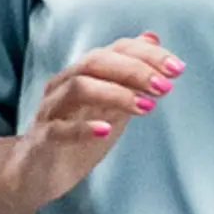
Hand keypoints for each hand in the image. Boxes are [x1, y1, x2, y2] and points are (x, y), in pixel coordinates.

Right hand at [0, 32, 182, 213]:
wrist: (35, 174)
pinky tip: (106, 130)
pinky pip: (58, 128)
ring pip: (79, 87)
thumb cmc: (76, 135)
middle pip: (97, 61)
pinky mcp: (41, 139)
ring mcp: (51, 110)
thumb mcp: (110, 103)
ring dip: (116, 93)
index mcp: (84, 73)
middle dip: (135, 70)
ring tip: (146, 107)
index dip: (148, 55)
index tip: (177, 68)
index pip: (116, 49)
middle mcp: (64, 84)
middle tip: (165, 87)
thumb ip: (129, 74)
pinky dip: (83, 127)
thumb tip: (152, 38)